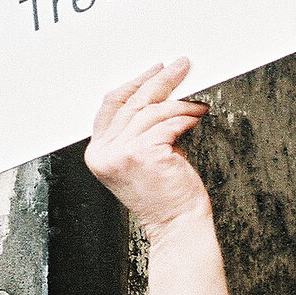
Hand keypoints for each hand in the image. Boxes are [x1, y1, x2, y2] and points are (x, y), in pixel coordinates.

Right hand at [84, 58, 209, 235]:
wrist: (177, 227)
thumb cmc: (166, 198)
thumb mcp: (142, 161)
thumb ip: (139, 133)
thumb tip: (162, 98)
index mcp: (98, 154)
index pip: (111, 107)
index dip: (134, 84)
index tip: (154, 71)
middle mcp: (104, 153)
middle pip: (132, 103)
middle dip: (159, 81)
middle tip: (181, 67)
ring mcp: (121, 153)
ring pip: (153, 111)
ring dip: (180, 102)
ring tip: (197, 104)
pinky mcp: (143, 153)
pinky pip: (169, 123)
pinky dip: (187, 116)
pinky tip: (198, 115)